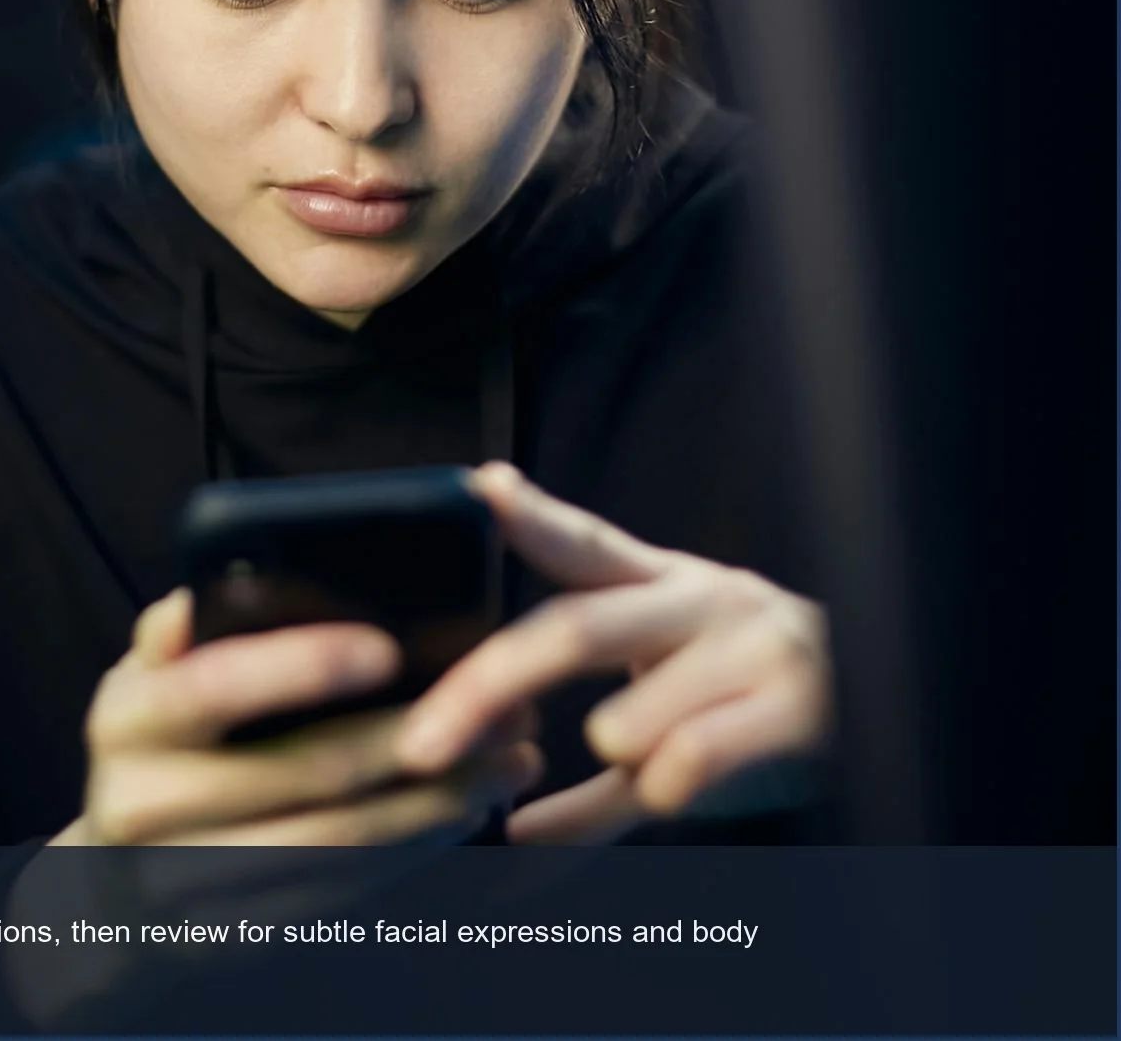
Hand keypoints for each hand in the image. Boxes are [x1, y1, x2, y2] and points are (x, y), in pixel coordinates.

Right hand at [54, 587, 541, 846]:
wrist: (110, 885)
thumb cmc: (159, 746)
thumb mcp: (151, 678)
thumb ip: (185, 632)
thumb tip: (214, 586)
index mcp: (123, 720)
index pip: (213, 685)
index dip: (299, 666)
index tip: (387, 648)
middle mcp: (139, 805)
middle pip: (298, 774)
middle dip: (411, 737)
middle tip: (502, 706)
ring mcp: (185, 883)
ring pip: (334, 844)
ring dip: (434, 803)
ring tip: (507, 761)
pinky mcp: (233, 936)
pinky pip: (338, 894)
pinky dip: (410, 853)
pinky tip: (462, 814)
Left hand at [395, 463, 830, 843]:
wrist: (899, 707)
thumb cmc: (756, 705)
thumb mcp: (676, 712)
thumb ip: (593, 761)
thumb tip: (512, 832)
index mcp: (666, 586)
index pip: (583, 543)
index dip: (527, 515)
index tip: (475, 490)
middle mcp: (706, 600)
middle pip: (573, 629)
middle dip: (487, 689)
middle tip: (421, 746)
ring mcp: (756, 649)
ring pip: (629, 719)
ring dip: (612, 752)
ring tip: (636, 755)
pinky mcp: (801, 710)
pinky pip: (690, 766)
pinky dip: (659, 793)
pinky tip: (670, 788)